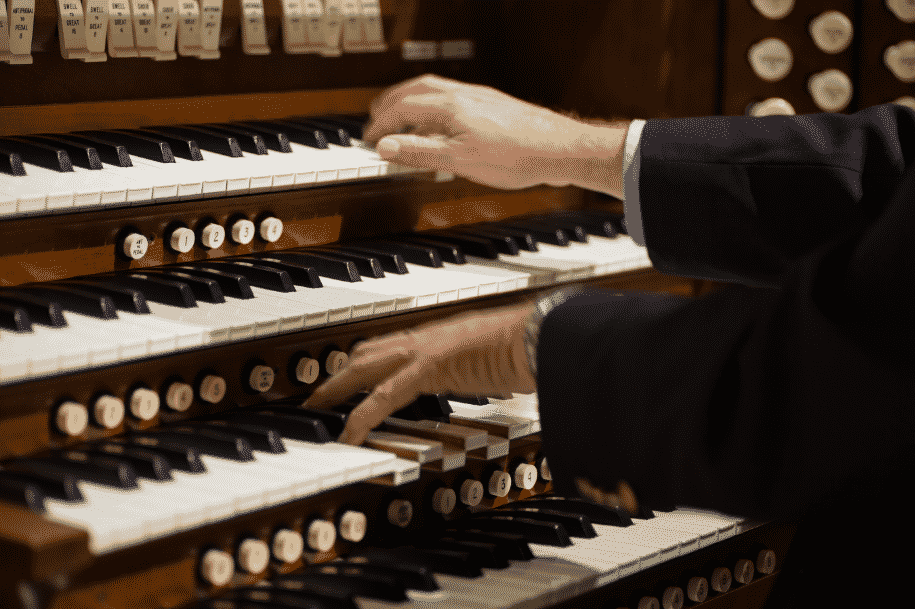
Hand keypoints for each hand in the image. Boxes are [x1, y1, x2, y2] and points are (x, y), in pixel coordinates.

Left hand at [304, 303, 537, 445]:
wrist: (541, 334)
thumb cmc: (531, 345)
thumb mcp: (501, 358)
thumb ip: (492, 367)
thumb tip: (502, 378)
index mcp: (442, 334)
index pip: (393, 343)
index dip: (367, 357)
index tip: (351, 370)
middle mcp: (427, 337)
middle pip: (367, 350)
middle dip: (338, 370)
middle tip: (316, 390)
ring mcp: (424, 349)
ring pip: (364, 366)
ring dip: (336, 387)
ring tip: (315, 408)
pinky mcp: (428, 369)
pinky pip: (384, 397)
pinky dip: (361, 417)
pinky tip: (347, 435)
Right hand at [364, 74, 593, 189]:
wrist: (560, 149)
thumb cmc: (518, 155)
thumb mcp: (460, 161)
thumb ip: (421, 152)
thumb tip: (387, 148)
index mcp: (449, 105)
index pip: (401, 108)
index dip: (380, 124)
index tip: (369, 139)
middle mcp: (462, 94)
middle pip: (414, 90)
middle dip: (390, 105)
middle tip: (376, 121)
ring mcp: (478, 97)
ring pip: (433, 91)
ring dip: (411, 103)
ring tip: (403, 122)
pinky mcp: (492, 105)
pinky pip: (451, 98)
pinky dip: (433, 107)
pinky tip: (442, 126)